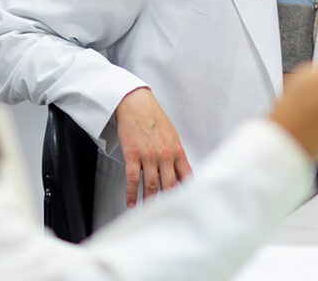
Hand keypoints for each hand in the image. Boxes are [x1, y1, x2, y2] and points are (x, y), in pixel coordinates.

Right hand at [114, 88, 192, 207]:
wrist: (136, 103)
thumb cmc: (153, 118)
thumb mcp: (172, 135)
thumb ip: (176, 154)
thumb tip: (180, 172)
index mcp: (177, 150)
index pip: (186, 177)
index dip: (186, 192)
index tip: (185, 204)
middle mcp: (165, 155)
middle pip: (170, 185)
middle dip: (168, 202)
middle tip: (166, 213)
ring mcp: (149, 155)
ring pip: (152, 185)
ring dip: (149, 201)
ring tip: (147, 212)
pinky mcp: (133, 155)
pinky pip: (133, 179)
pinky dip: (132, 194)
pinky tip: (131, 202)